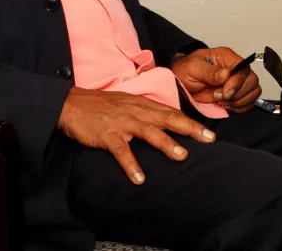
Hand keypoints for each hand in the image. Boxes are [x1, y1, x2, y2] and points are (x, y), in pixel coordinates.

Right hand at [57, 87, 215, 184]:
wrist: (72, 103)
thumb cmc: (102, 106)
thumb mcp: (128, 104)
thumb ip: (147, 112)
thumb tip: (168, 123)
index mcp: (143, 105)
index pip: (171, 113)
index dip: (191, 122)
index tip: (209, 133)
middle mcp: (136, 111)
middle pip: (167, 118)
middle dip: (189, 128)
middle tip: (208, 139)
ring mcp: (122, 123)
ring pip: (148, 132)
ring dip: (166, 143)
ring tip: (181, 156)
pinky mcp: (108, 135)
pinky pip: (121, 151)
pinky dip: (131, 164)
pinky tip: (139, 178)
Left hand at [171, 47, 261, 113]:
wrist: (182, 83)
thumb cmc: (186, 71)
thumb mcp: (193, 68)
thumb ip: (209, 71)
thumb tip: (226, 74)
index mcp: (227, 58)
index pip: (243, 68)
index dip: (237, 82)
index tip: (225, 93)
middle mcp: (236, 69)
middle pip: (252, 80)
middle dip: (238, 94)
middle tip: (221, 98)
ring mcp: (238, 82)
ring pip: (254, 91)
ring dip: (240, 101)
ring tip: (222, 102)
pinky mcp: (237, 95)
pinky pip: (249, 102)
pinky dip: (240, 107)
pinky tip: (226, 106)